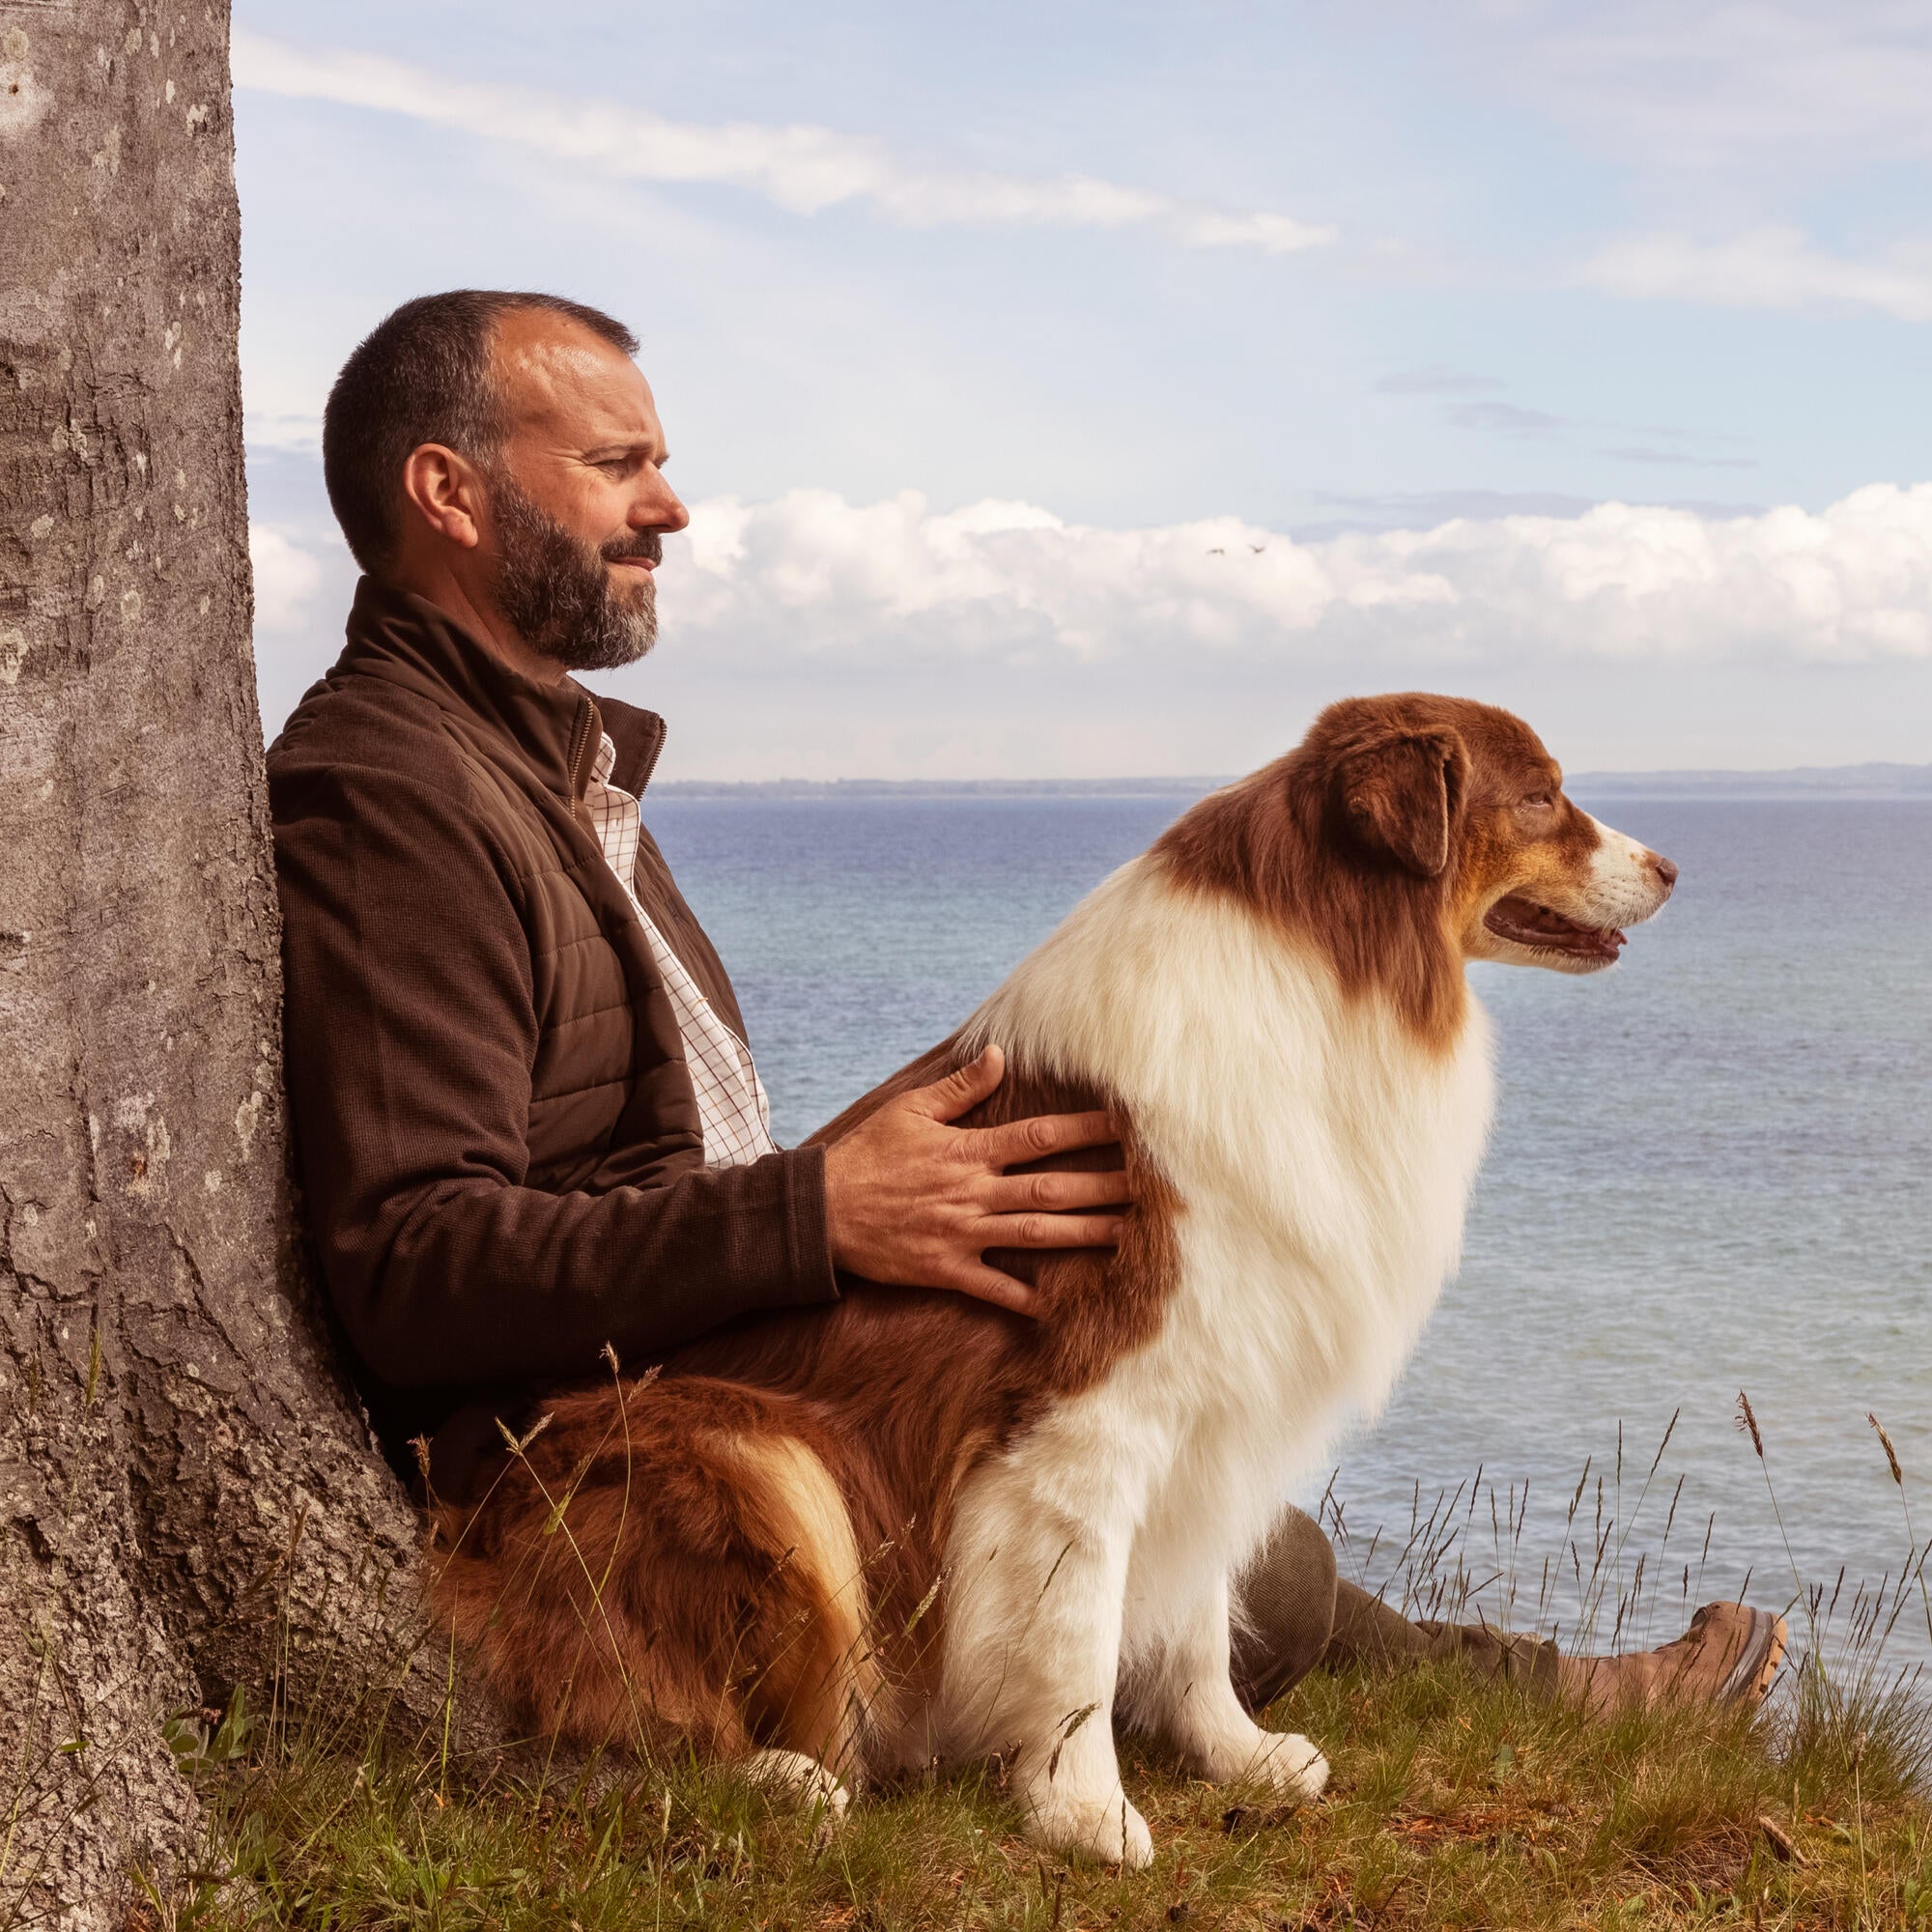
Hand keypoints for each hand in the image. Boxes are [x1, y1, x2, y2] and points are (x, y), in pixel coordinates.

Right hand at [821, 1045, 1128, 1316]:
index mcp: (968, 1151)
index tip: (1123, 1126)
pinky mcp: (945, 1269)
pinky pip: (992, 1287)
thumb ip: (960, 1088)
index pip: (1038, 1137)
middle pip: (1050, 1189)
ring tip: (1125, 1234)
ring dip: (1082, 1235)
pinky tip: (1056, 1305)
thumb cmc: (867, 1154)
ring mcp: (962, 1233)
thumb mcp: (910, 1110)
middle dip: (1102, 1187)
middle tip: (1146, 1186)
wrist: (822, 1211)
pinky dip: (1023, 1297)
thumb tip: (1000, 1055)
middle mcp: (973, 1193)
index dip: (1084, 1131)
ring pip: (1034, 1235)